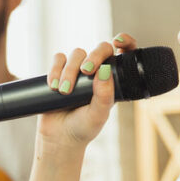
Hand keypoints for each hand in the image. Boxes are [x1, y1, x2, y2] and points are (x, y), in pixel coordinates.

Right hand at [40, 33, 137, 150]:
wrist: (59, 138)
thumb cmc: (83, 128)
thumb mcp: (98, 115)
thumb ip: (104, 95)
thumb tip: (104, 70)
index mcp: (113, 80)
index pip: (123, 54)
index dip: (125, 42)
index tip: (118, 42)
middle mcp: (97, 72)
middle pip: (100, 49)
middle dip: (93, 56)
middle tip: (86, 71)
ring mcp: (78, 71)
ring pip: (76, 53)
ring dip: (69, 70)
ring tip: (64, 91)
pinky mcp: (59, 72)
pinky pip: (58, 59)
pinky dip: (55, 69)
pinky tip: (54, 86)